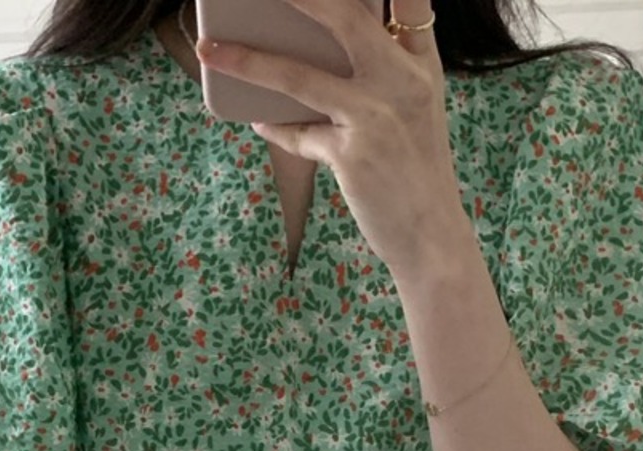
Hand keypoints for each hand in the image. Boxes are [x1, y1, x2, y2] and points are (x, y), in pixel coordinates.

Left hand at [197, 0, 466, 279]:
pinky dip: (276, 127)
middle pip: (345, 17)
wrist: (432, 234)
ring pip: (299, 77)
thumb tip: (320, 52)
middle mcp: (403, 81)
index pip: (408, 2)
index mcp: (421, 65)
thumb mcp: (416, 111)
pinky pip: (298, 134)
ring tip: (210, 49)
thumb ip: (387, 73)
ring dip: (247, 60)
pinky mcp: (352, 155)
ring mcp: (376, 117)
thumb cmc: (417, 172)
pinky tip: (258, 120)